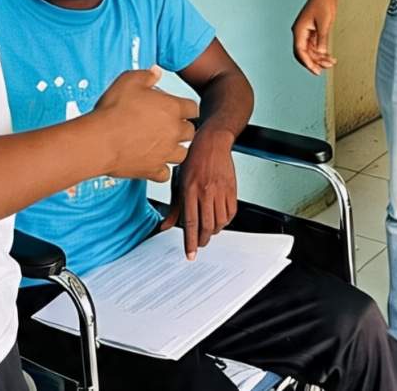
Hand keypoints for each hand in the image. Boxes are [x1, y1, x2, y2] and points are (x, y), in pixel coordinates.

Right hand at [91, 67, 197, 182]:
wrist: (98, 141)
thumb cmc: (113, 111)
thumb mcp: (129, 80)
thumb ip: (146, 75)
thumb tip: (155, 72)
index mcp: (172, 108)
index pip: (193, 108)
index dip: (186, 108)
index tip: (181, 109)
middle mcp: (173, 131)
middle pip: (190, 131)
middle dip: (183, 128)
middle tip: (171, 126)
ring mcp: (164, 153)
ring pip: (182, 154)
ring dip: (175, 149)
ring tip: (165, 145)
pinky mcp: (152, 170)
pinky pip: (165, 174)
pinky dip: (161, 170)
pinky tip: (153, 163)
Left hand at [160, 128, 237, 258]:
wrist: (212, 141)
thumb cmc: (194, 159)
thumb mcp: (178, 181)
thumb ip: (174, 206)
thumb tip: (166, 225)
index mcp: (190, 189)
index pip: (191, 222)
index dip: (190, 241)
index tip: (190, 254)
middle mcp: (205, 191)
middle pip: (207, 225)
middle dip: (203, 240)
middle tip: (200, 244)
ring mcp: (220, 190)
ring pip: (220, 221)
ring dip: (214, 230)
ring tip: (209, 230)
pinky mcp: (231, 188)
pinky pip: (231, 212)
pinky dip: (226, 220)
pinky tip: (220, 219)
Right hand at [292, 0, 336, 74]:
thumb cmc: (324, 4)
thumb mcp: (324, 24)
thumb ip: (322, 39)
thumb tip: (320, 54)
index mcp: (299, 30)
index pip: (300, 51)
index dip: (307, 62)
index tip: (316, 70)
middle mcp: (300, 32)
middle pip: (304, 53)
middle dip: (313, 62)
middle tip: (323, 70)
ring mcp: (305, 31)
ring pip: (310, 50)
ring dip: (319, 57)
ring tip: (331, 63)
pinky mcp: (312, 30)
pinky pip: (314, 45)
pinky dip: (321, 51)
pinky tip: (329, 56)